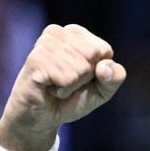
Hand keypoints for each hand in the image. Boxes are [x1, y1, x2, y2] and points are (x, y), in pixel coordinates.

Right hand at [0, 23, 126, 150]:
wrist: (41, 118)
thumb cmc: (70, 99)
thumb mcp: (101, 90)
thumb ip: (114, 77)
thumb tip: (104, 66)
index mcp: (75, 33)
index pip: (104, 51)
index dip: (98, 73)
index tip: (81, 78)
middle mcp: (57, 32)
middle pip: (93, 56)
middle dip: (84, 78)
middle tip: (66, 83)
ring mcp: (44, 44)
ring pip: (80, 68)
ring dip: (71, 86)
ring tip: (56, 86)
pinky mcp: (35, 60)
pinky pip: (66, 79)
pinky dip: (61, 91)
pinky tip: (48, 89)